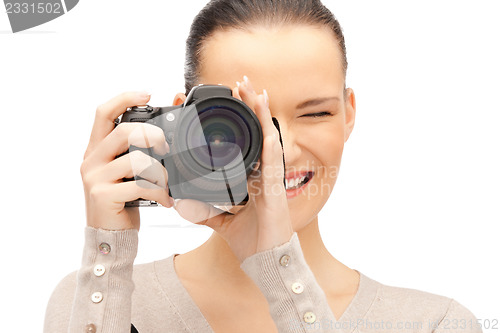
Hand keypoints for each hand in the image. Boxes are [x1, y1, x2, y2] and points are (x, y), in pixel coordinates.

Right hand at [80, 92, 174, 230]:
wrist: (109, 236)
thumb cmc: (121, 203)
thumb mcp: (125, 174)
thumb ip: (136, 154)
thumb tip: (163, 137)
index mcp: (96, 150)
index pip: (103, 113)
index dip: (124, 99)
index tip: (147, 94)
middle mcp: (92, 160)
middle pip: (124, 131)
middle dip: (153, 135)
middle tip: (167, 147)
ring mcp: (95, 178)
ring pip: (136, 160)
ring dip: (160, 172)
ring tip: (167, 185)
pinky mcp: (103, 195)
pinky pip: (140, 185)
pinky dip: (159, 192)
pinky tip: (165, 201)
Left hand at [174, 77, 293, 261]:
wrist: (265, 259)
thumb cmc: (251, 238)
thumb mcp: (219, 220)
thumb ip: (202, 210)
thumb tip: (181, 203)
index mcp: (251, 177)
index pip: (244, 141)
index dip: (235, 120)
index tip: (222, 103)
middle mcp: (263, 172)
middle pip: (258, 132)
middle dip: (248, 106)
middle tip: (238, 83)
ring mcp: (271, 177)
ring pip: (267, 137)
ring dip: (260, 112)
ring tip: (252, 89)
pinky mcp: (275, 187)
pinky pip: (273, 158)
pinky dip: (270, 138)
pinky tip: (266, 120)